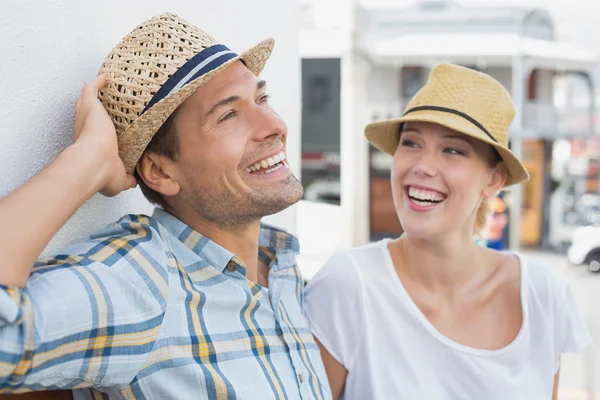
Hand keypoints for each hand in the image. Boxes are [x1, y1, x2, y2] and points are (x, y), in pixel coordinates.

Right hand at [73, 75, 136, 196]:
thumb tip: (133, 180)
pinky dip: (97, 83)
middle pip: (86, 116)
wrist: (94, 162)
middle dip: (92, 111)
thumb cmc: (102, 173)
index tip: (107, 131)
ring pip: (86, 103)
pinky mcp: (90, 107)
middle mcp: (85, 131)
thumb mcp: (119, 180)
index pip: (93, 137)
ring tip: (104, 88)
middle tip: (105, 105)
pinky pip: (90, 90)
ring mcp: (86, 118)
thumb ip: (127, 179)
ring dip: (94, 95)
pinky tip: (105, 78)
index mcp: (90, 147)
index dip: (98, 133)